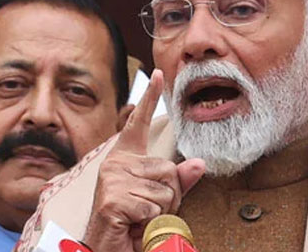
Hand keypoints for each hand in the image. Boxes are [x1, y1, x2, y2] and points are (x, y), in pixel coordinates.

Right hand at [83, 69, 204, 251]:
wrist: (107, 248)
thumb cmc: (133, 224)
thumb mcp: (160, 199)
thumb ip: (179, 181)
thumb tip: (200, 163)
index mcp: (125, 159)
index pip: (138, 123)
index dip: (150, 97)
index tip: (158, 73)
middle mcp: (115, 164)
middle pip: (168, 169)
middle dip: (170, 196)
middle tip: (150, 210)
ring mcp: (112, 181)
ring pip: (165, 189)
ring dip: (161, 210)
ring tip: (141, 219)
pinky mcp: (113, 199)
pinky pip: (155, 206)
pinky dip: (152, 221)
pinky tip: (134, 225)